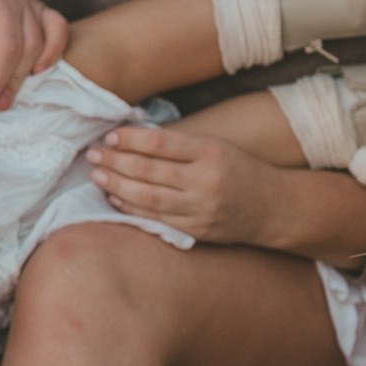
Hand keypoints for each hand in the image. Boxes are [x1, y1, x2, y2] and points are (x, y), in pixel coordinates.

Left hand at [85, 125, 284, 245]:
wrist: (273, 207)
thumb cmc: (240, 169)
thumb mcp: (217, 147)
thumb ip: (180, 145)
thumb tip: (132, 139)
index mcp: (211, 152)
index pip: (160, 142)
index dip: (130, 139)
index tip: (110, 136)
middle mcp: (205, 181)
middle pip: (149, 171)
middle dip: (115, 162)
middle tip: (92, 155)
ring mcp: (200, 208)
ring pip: (148, 197)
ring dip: (117, 186)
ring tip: (97, 176)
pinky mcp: (196, 230)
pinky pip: (157, 219)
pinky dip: (132, 209)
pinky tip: (116, 199)